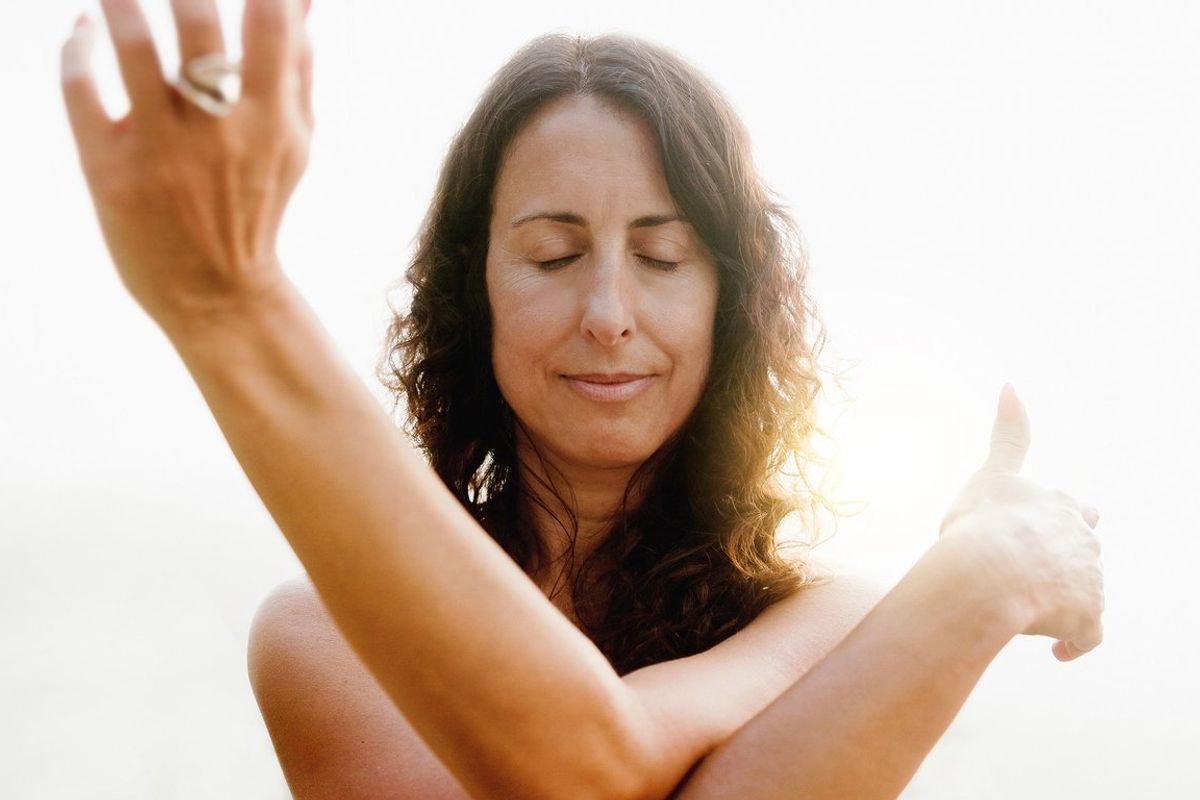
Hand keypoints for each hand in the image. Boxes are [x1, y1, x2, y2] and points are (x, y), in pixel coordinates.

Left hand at [60, 0, 313, 329]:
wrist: (217, 293)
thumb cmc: (257, 204)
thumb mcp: (293, 142)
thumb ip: (299, 71)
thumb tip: (299, 1)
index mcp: (273, 120)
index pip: (269, 23)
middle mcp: (219, 131)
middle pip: (196, 22)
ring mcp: (162, 151)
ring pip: (132, 46)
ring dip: (118, 2)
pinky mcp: (110, 171)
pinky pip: (80, 90)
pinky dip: (75, 50)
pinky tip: (84, 34)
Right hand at [938, 383, 1104, 661]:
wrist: (988, 575)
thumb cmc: (981, 525)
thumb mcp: (992, 472)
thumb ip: (1009, 433)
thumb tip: (1011, 383)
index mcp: (1060, 505)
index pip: (1073, 508)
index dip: (1056, 519)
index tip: (1039, 531)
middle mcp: (1083, 540)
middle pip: (1087, 545)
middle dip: (1069, 554)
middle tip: (1035, 567)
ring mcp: (1089, 580)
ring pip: (1085, 589)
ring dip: (1061, 597)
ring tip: (1023, 608)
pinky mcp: (1087, 619)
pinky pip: (1086, 635)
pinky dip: (1073, 642)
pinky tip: (1056, 650)